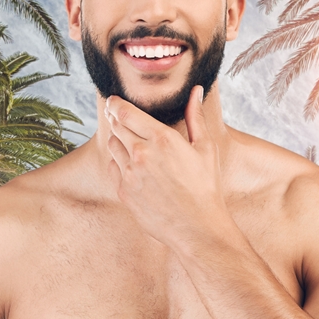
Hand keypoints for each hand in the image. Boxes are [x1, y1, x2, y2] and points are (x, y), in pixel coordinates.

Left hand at [105, 86, 228, 247]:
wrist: (197, 228)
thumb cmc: (206, 188)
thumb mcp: (206, 149)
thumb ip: (196, 117)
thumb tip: (196, 90)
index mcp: (162, 139)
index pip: (126, 112)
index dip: (116, 104)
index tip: (114, 101)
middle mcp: (141, 154)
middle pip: (116, 126)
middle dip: (115, 118)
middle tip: (118, 116)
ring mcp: (130, 174)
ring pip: (112, 145)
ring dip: (117, 139)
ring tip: (128, 141)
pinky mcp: (123, 192)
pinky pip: (113, 168)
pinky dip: (118, 162)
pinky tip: (131, 164)